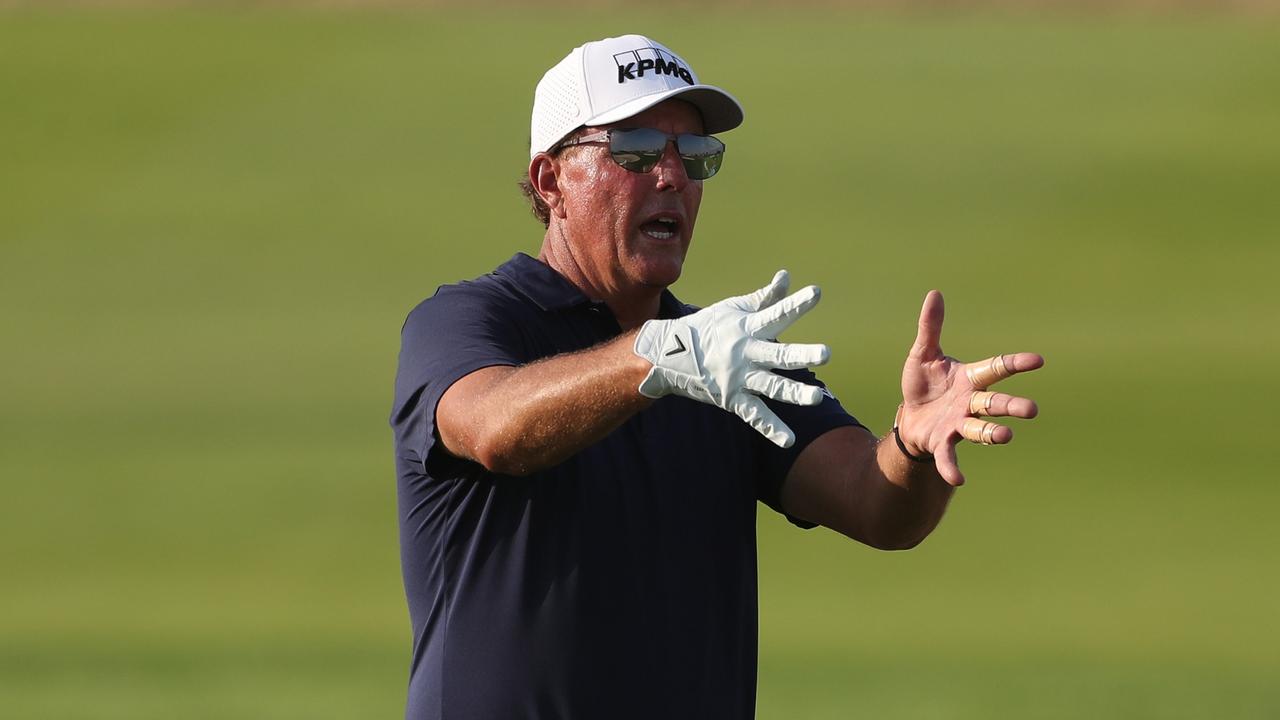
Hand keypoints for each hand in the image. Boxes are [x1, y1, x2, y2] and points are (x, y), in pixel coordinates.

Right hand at [634, 270, 829, 447]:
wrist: (668, 355)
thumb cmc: (707, 327)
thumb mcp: (733, 308)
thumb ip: (764, 297)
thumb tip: (786, 277)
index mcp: (747, 327)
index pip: (776, 314)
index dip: (796, 303)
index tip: (816, 292)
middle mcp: (745, 353)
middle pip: (778, 354)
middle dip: (801, 354)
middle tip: (825, 353)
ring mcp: (739, 378)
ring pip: (771, 387)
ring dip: (794, 393)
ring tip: (817, 398)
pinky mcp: (732, 399)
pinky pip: (754, 416)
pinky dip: (770, 428)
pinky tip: (788, 440)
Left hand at [896, 290, 1043, 485]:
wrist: (909, 415)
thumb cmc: (924, 384)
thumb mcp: (923, 353)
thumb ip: (930, 327)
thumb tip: (934, 293)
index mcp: (970, 379)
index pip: (997, 368)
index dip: (1016, 364)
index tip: (1038, 361)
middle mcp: (970, 403)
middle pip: (995, 403)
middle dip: (1012, 406)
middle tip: (1032, 410)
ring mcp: (959, 424)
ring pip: (980, 429)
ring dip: (993, 434)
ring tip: (1006, 436)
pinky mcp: (943, 442)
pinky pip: (950, 456)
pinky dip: (953, 467)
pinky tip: (959, 479)